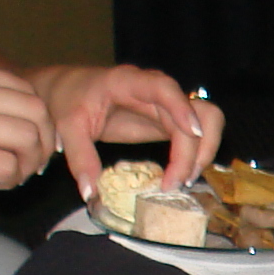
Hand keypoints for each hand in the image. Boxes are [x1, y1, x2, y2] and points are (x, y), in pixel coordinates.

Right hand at [0, 53, 57, 194]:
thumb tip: (11, 116)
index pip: (27, 90)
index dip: (37, 119)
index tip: (29, 140)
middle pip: (37, 113)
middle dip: (43, 142)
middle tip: (31, 163)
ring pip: (29, 139)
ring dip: (30, 164)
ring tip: (13, 176)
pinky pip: (8, 167)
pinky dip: (11, 180)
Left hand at [30, 63, 224, 198]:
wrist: (66, 88)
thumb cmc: (67, 99)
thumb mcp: (67, 127)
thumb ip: (79, 157)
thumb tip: (91, 192)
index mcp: (129, 82)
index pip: (165, 88)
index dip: (183, 108)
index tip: (192, 134)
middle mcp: (155, 91)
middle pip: (199, 111)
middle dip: (198, 148)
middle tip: (178, 181)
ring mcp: (165, 105)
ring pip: (207, 121)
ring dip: (203, 151)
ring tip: (182, 180)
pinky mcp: (166, 120)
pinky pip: (193, 134)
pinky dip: (193, 155)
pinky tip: (178, 176)